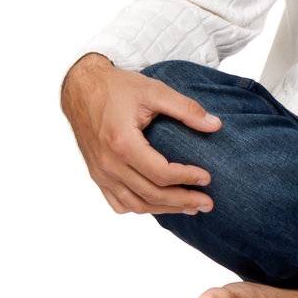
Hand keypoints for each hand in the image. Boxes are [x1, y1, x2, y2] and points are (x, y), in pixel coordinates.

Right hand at [61, 53, 220, 214]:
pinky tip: (160, 204)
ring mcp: (100, 172)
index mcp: (122, 143)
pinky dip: (140, 207)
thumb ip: (186, 109)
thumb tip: (215, 125)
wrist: (81, 88)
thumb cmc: (116, 88)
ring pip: (134, 204)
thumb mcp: (155, 90)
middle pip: (150, 194)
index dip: (187, 178)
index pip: (160, 174)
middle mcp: (108, 163)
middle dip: (182, 201)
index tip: (207, 178)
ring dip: (164, 209)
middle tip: (208, 202)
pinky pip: (118, 202)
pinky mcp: (97, 174)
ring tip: (190, 207)